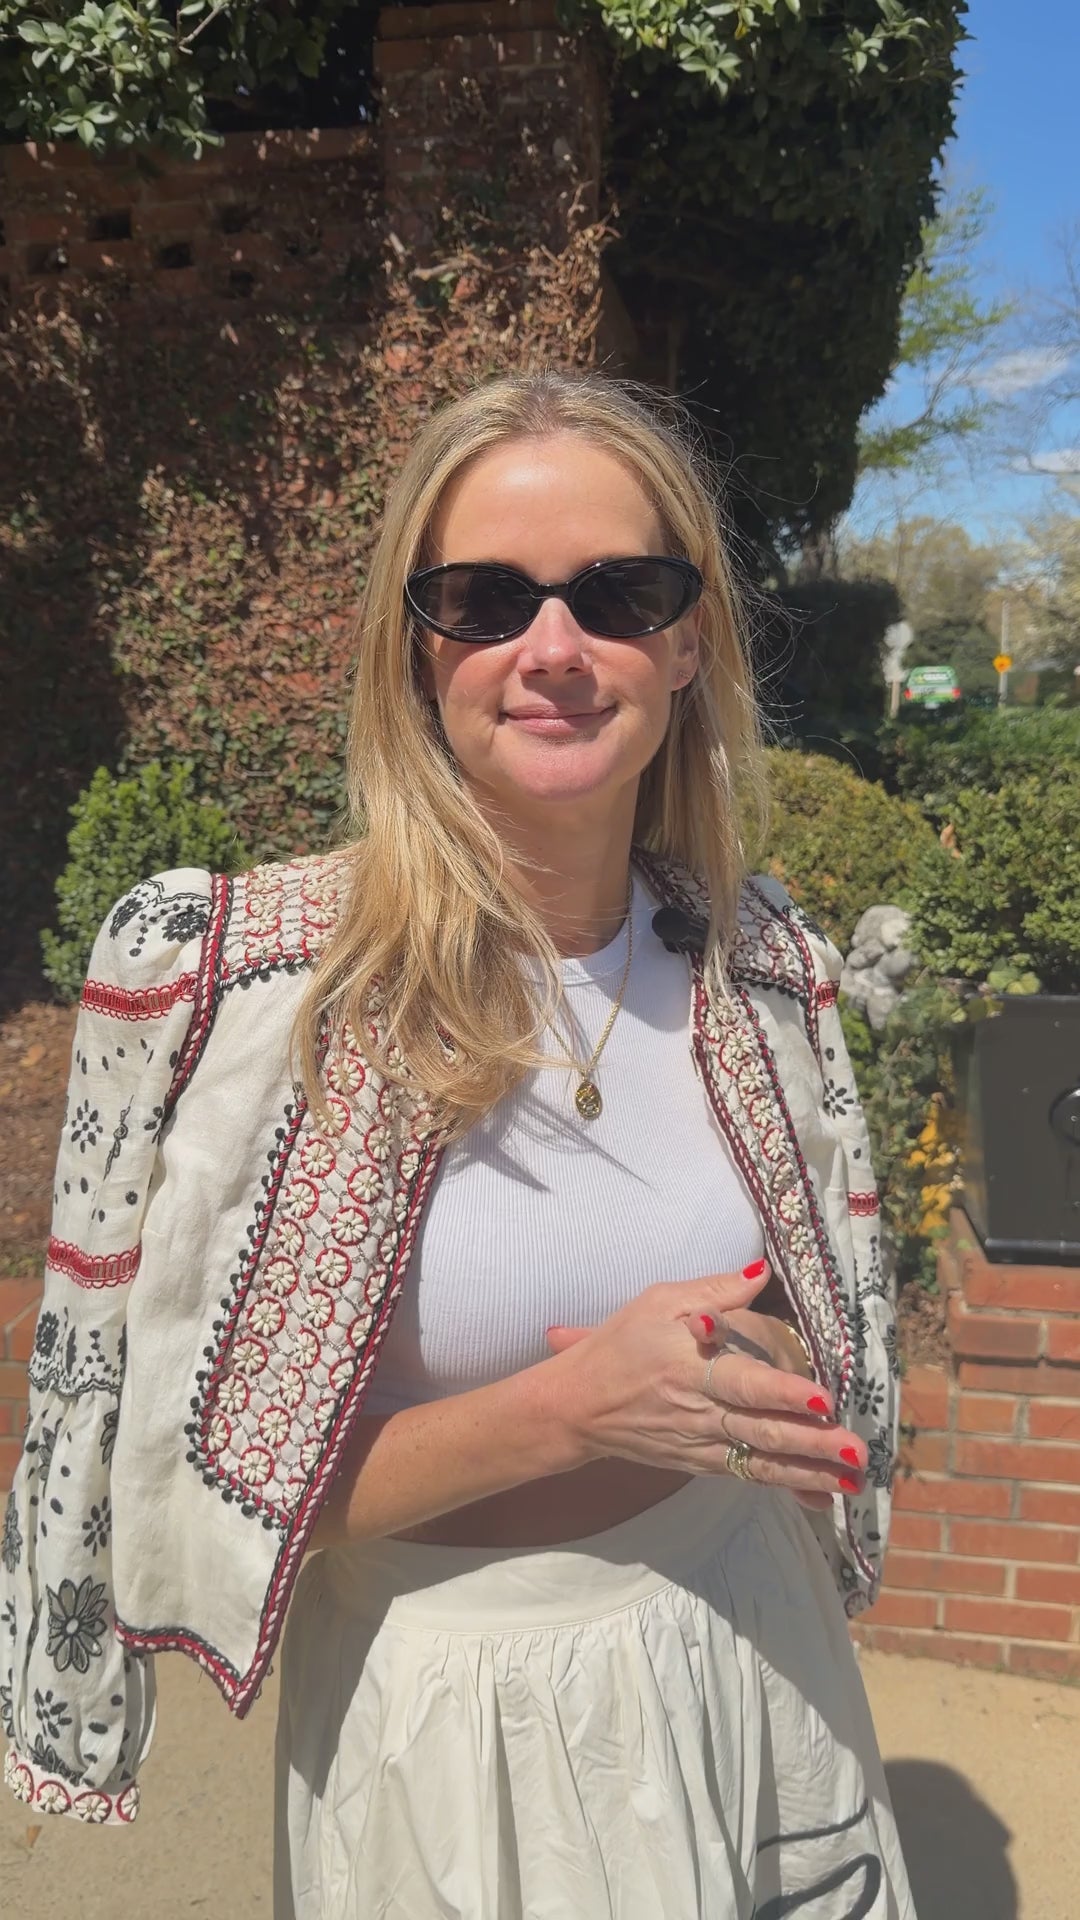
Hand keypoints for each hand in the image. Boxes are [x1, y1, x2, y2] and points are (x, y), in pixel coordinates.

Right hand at [544, 1264, 865, 1510]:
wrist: (578, 1407)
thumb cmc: (619, 1346)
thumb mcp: (657, 1303)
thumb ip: (714, 1291)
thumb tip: (762, 1273)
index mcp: (689, 1368)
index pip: (742, 1383)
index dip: (781, 1392)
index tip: (819, 1399)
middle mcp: (700, 1412)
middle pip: (762, 1430)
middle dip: (812, 1443)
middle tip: (856, 1449)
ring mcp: (703, 1444)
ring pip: (763, 1461)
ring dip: (810, 1471)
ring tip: (853, 1477)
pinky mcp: (704, 1464)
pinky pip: (750, 1477)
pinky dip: (789, 1487)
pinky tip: (824, 1496)